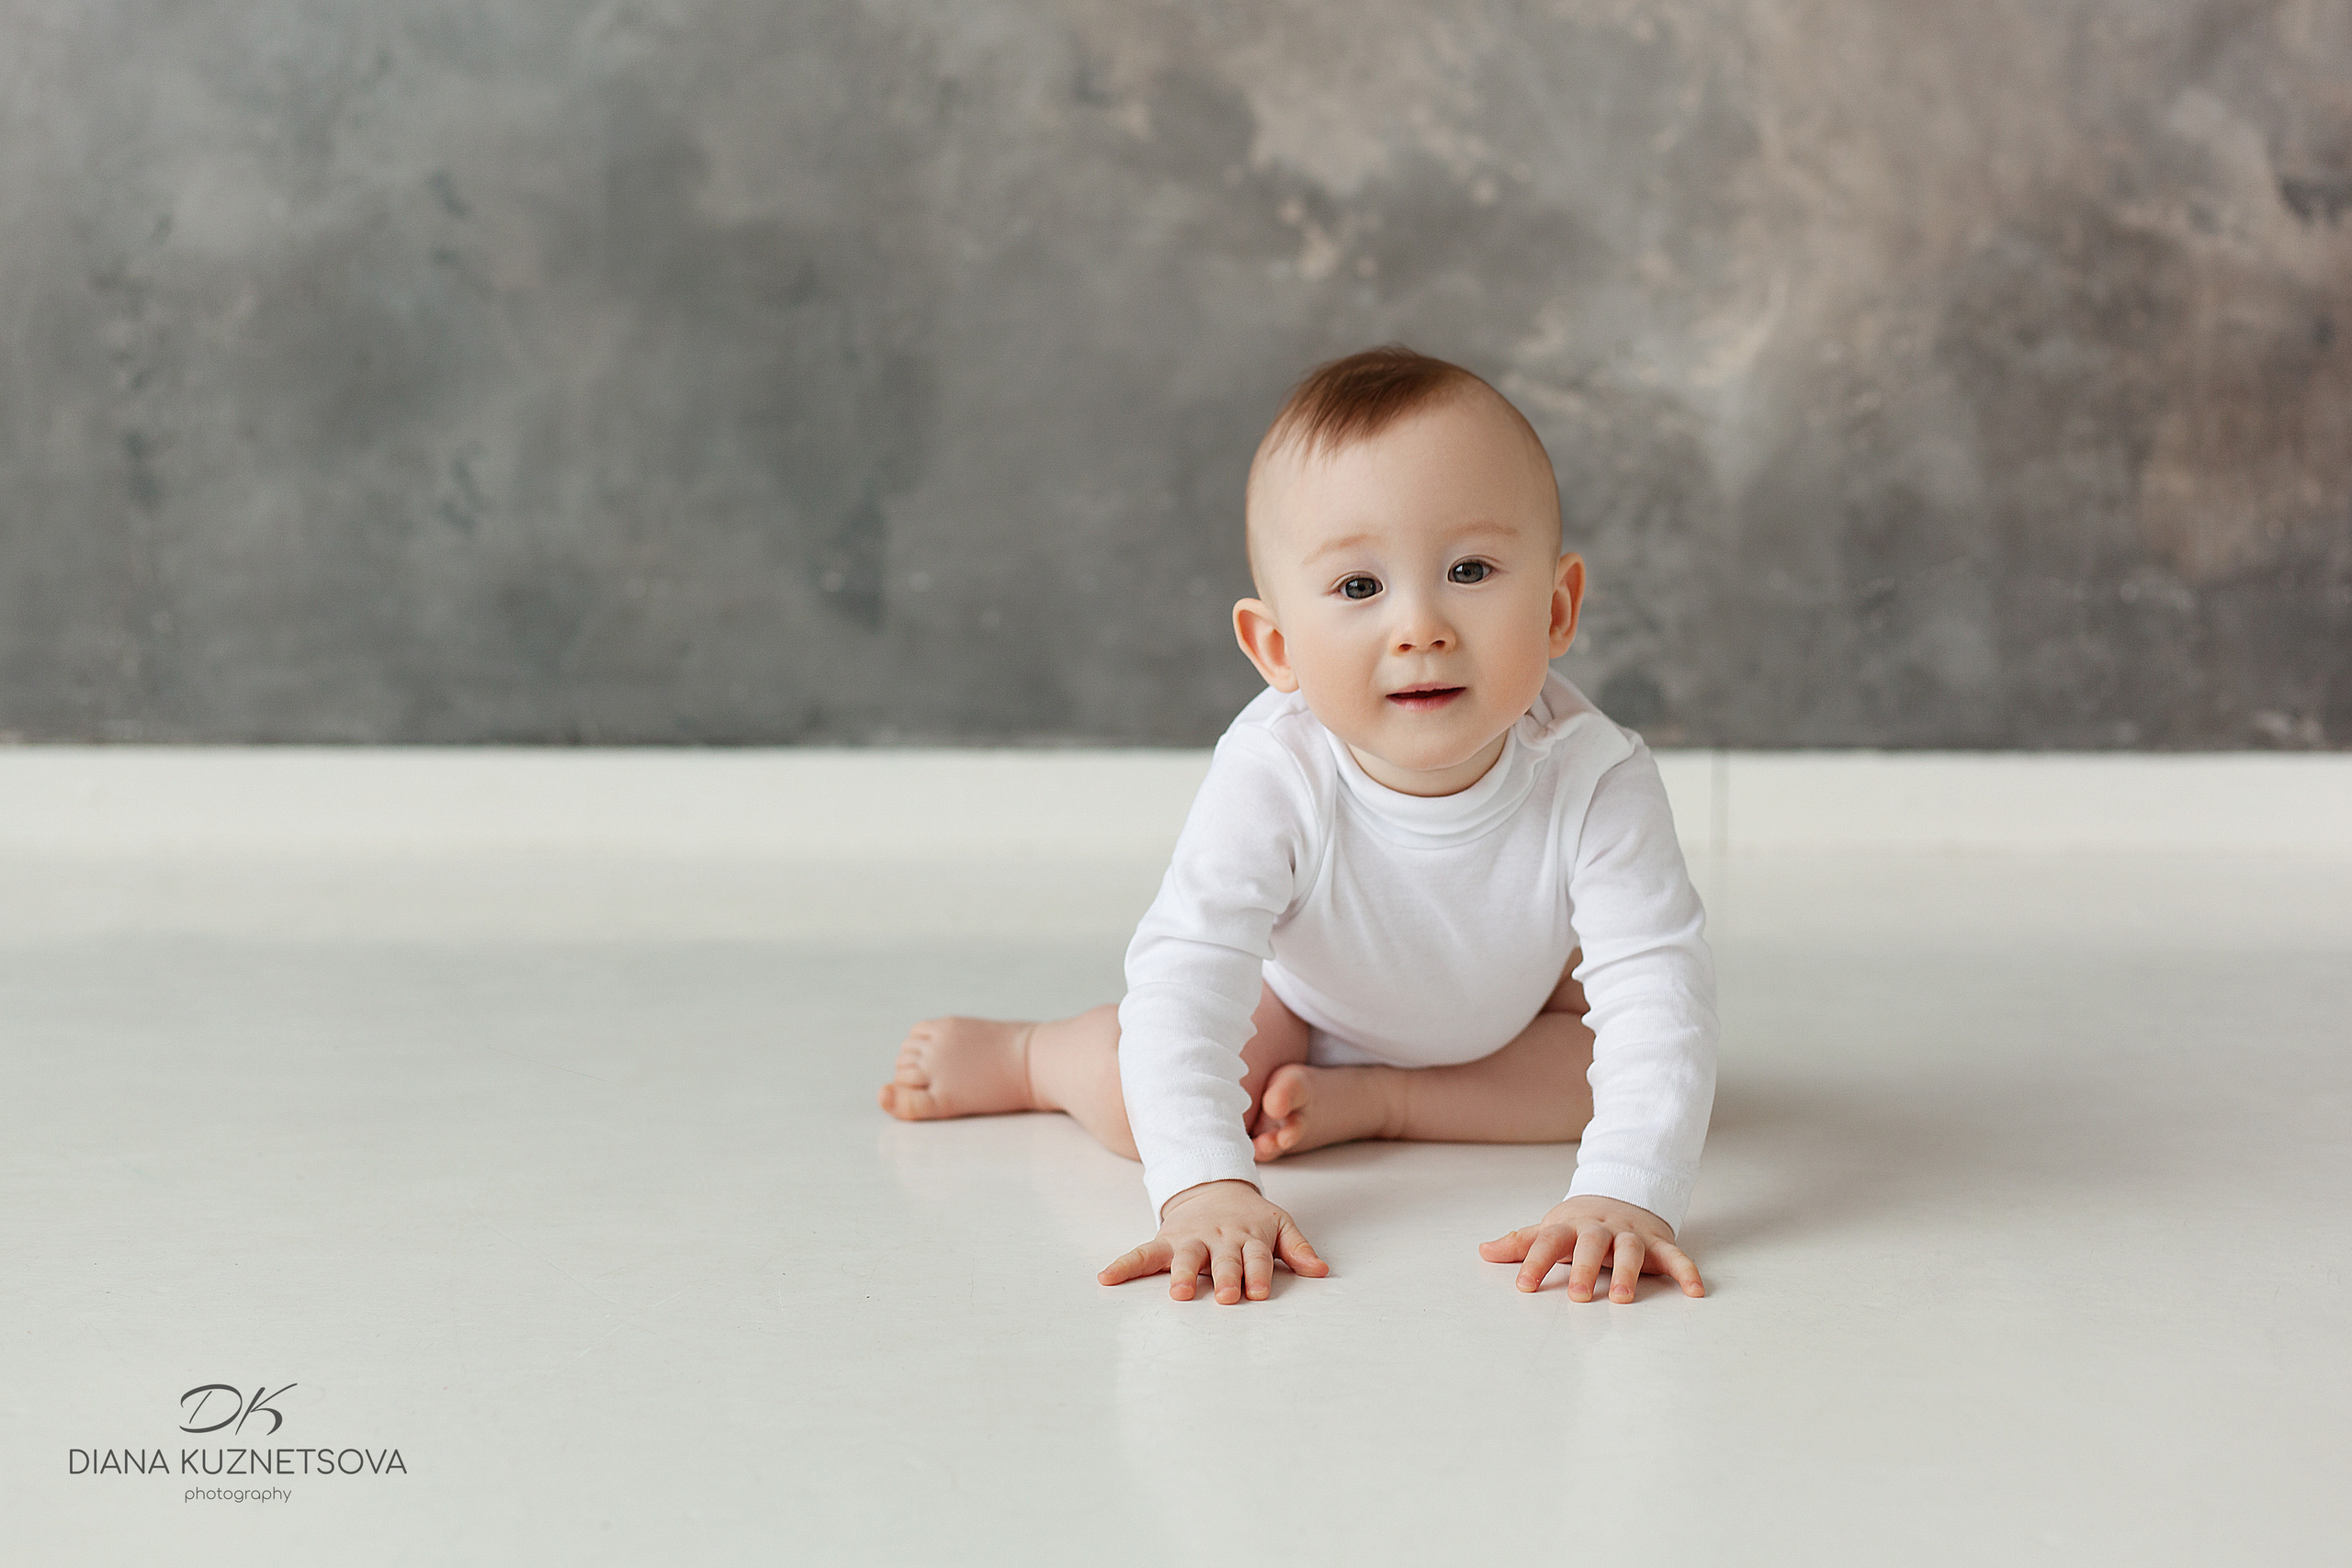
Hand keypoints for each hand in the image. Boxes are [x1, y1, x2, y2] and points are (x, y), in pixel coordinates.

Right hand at [1097, 1179, 1328, 1303]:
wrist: (1214, 1187)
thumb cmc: (1251, 1217)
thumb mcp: (1280, 1224)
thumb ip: (1298, 1248)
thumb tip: (1321, 1271)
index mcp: (1249, 1237)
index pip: (1256, 1257)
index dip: (1258, 1274)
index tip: (1259, 1292)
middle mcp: (1220, 1239)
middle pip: (1224, 1260)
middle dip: (1225, 1277)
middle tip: (1227, 1297)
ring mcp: (1191, 1240)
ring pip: (1186, 1258)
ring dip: (1183, 1274)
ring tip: (1179, 1292)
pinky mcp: (1166, 1242)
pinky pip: (1142, 1254)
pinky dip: (1124, 1265)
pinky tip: (1107, 1278)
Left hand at [1479, 1195, 1702, 1300]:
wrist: (1624, 1192)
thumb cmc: (1581, 1223)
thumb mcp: (1551, 1229)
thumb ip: (1521, 1243)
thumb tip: (1483, 1251)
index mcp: (1571, 1226)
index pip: (1549, 1241)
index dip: (1536, 1262)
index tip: (1524, 1286)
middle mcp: (1601, 1228)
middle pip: (1592, 1244)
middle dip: (1584, 1269)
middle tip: (1578, 1296)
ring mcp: (1631, 1234)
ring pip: (1631, 1249)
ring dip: (1628, 1272)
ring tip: (1622, 1298)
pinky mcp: (1659, 1242)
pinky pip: (1676, 1256)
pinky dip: (1686, 1271)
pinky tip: (1695, 1291)